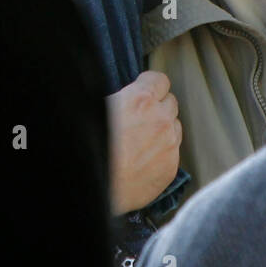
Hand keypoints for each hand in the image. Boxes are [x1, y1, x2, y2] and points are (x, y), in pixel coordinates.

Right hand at [106, 70, 181, 215]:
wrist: (94, 186)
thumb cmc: (90, 147)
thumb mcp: (99, 109)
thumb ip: (120, 99)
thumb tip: (124, 98)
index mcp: (141, 99)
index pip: (160, 80)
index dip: (150, 85)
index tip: (144, 92)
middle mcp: (160, 119)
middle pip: (171, 103)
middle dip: (158, 108)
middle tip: (141, 118)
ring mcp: (169, 144)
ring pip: (175, 128)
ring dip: (163, 130)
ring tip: (141, 142)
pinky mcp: (170, 168)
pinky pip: (173, 153)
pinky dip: (162, 154)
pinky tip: (143, 161)